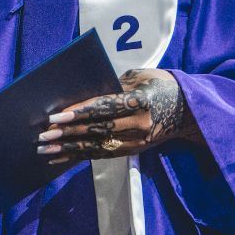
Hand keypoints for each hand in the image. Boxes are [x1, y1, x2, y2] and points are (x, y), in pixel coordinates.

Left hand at [36, 68, 200, 161]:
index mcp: (141, 102)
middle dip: (68, 133)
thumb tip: (82, 92)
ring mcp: (138, 141)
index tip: (55, 117)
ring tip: (45, 149)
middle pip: (98, 129)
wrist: (191, 110)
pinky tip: (61, 158)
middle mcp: (140, 125)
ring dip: (69, 149)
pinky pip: (103, 154)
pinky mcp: (134, 150)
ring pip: (98, 146)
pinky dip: (80, 156)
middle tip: (42, 134)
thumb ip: (114, 83)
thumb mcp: (141, 76)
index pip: (104, 108)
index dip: (78, 112)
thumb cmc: (161, 84)